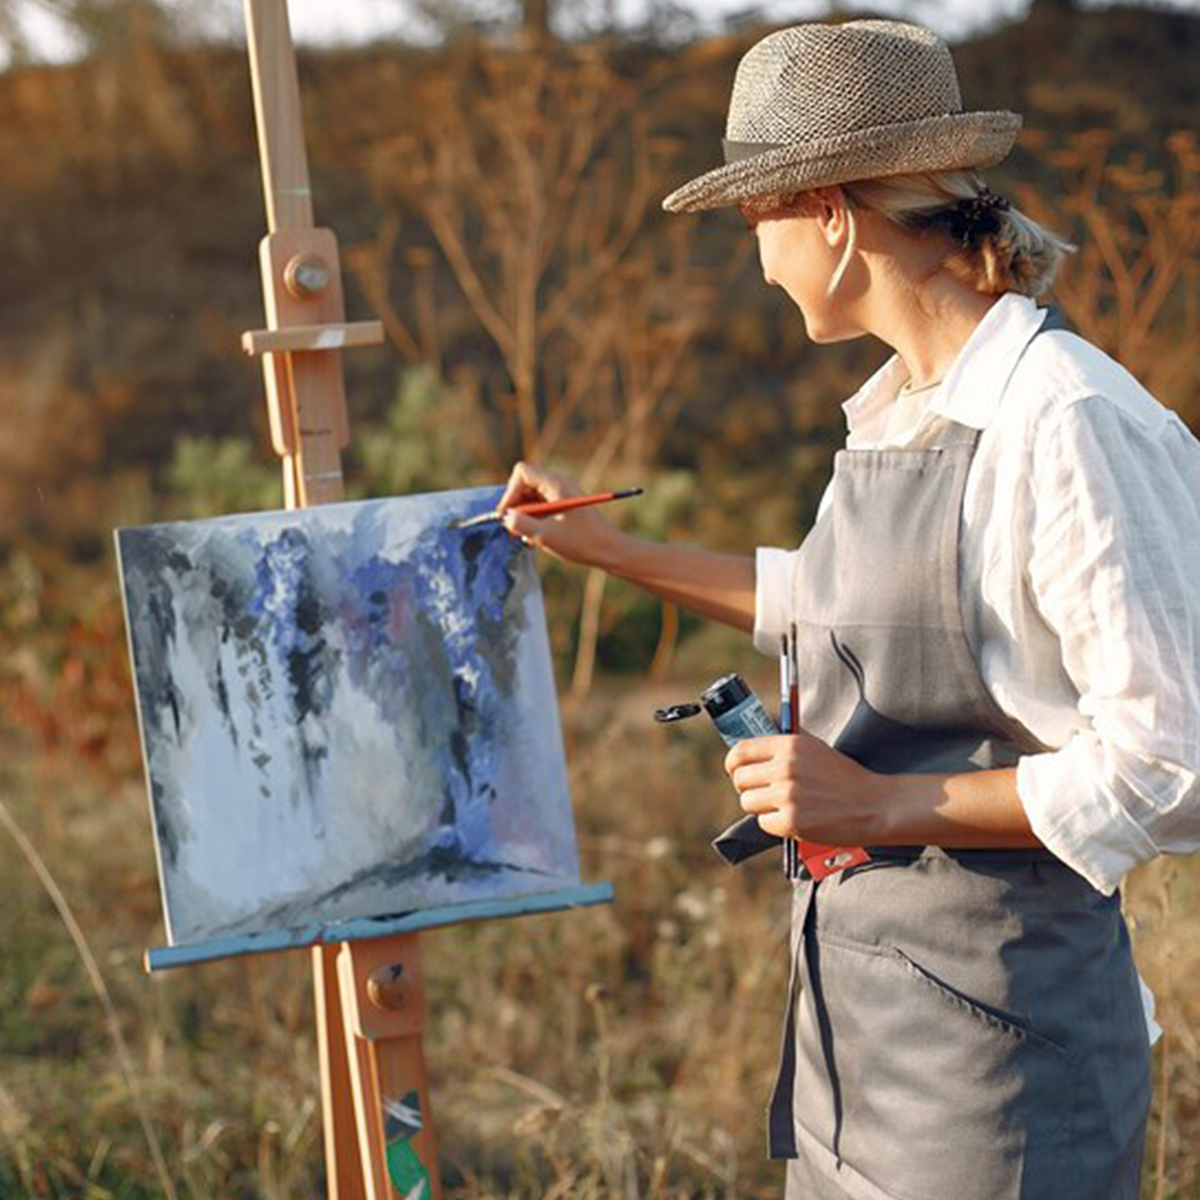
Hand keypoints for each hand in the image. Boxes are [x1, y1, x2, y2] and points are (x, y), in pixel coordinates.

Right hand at [497, 461, 624, 567]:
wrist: (611, 550)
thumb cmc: (582, 542)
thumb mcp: (546, 536)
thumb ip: (522, 524)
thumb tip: (506, 518)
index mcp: (557, 484)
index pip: (522, 473)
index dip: (510, 492)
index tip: (507, 515)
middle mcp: (560, 483)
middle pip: (526, 484)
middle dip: (516, 505)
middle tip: (510, 529)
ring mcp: (564, 493)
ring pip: (533, 496)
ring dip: (524, 515)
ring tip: (522, 536)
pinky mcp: (567, 505)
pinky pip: (543, 505)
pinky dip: (535, 519)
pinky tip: (535, 538)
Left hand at [724, 730, 884, 842]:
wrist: (873, 805)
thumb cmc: (844, 778)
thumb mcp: (814, 749)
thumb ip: (784, 750)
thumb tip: (750, 754)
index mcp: (790, 745)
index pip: (741, 750)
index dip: (733, 763)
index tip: (735, 771)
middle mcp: (786, 767)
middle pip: (740, 779)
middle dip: (747, 788)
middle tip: (763, 793)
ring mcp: (788, 795)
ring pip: (748, 802)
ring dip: (761, 807)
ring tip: (783, 807)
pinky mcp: (792, 821)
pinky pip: (763, 823)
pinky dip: (775, 824)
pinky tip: (795, 819)